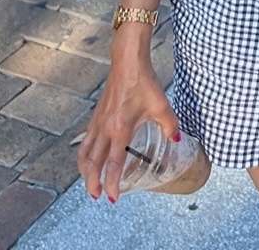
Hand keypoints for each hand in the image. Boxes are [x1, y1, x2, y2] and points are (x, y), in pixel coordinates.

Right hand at [78, 58, 181, 203]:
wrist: (127, 62)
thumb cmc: (143, 82)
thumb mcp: (162, 105)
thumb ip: (169, 125)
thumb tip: (175, 139)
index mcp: (120, 129)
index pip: (113, 164)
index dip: (112, 183)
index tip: (113, 197)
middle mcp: (105, 129)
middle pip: (93, 163)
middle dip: (92, 183)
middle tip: (97, 197)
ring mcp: (98, 123)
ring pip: (85, 153)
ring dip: (85, 171)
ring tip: (89, 182)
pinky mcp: (95, 116)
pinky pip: (85, 141)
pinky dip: (84, 155)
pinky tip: (89, 158)